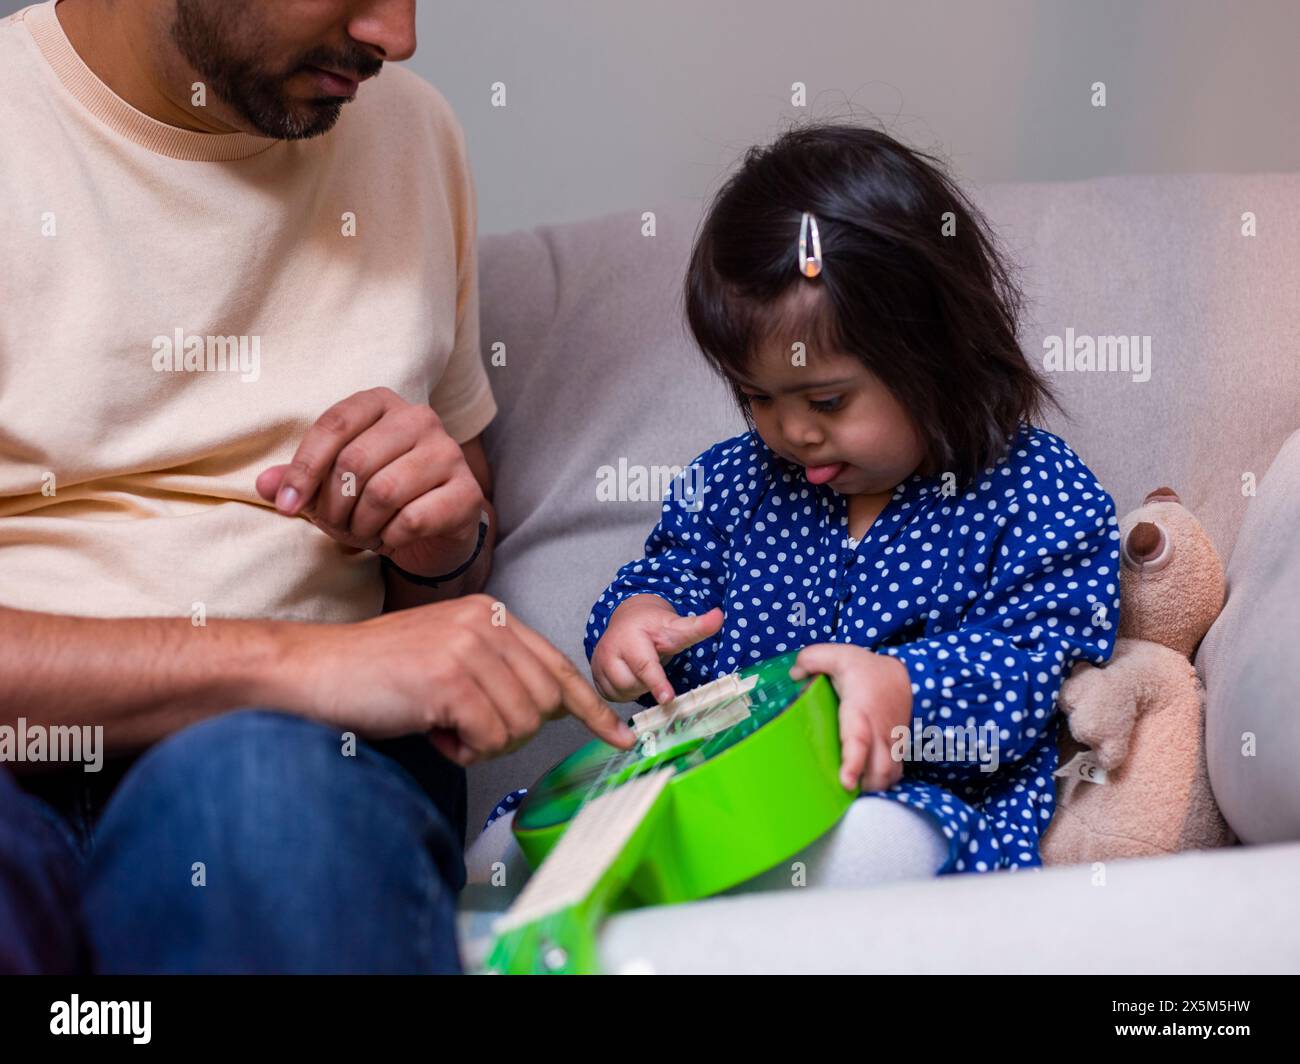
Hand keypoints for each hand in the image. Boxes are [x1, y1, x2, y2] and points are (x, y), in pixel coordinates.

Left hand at [256, 387, 484, 577]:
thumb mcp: (332, 487)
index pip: (334, 425)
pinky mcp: (468, 492)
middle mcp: (420, 418)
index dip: (303, 470)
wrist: (434, 531)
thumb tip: (263, 484)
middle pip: (356, 461)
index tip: (285, 507)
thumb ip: (298, 481)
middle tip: (337, 526)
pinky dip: (391, 538)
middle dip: (335, 506)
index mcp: (382, 403)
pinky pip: (412, 520)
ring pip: (384, 492)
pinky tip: (391, 539)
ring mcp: (449, 453)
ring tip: (364, 532)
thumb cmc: (377, 501)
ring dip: (362, 525)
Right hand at [275, 594, 635, 764]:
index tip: (619, 736)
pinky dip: (460, 750)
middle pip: (545, 705)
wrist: (312, 671)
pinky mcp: (450, 679)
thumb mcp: (448, 657)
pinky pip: (488, 739)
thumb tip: (552, 707)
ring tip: (439, 723)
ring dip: (481, 743)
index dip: (590, 708)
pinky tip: (429, 730)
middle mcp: (489, 623)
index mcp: (493, 615)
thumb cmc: (376, 674)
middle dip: (510, 732)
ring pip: (519, 727)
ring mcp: (470, 648)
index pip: (558, 667)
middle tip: (463, 728)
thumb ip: (499, 671)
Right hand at [590, 595, 723, 703]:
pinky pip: (613, 697)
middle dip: (648, 682)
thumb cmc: (651, 626)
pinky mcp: (595, 677)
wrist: (626, 622)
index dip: (657, 683)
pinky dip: (625, 692)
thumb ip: (696, 626)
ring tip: (641, 669)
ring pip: (623, 693)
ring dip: (637, 688)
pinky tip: (630, 676)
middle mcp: (609, 651)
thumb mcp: (675, 625)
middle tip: (653, 664)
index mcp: (629, 637)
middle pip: (633, 684)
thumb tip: (719, 617)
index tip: (668, 699)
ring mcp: (598, 665)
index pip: (645, 665)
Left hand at [790, 644, 913, 791]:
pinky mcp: (896, 750)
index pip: (859, 740)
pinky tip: (863, 785)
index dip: (853, 763)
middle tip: (839, 792)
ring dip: (871, 787)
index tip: (846, 782)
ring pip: (889, 775)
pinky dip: (881, 784)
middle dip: (863, 786)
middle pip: (879, 768)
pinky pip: (894, 774)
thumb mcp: (837, 654)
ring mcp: (890, 742)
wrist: (897, 675)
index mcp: (860, 710)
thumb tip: (793, 675)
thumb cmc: (863, 668)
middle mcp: (878, 731)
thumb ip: (812, 659)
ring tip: (849, 790)